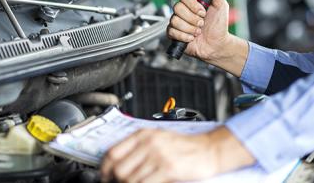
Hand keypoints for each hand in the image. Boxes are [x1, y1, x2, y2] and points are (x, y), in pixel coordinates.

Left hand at [100, 127, 254, 182]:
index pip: (112, 152)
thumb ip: (138, 147)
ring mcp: (158, 156)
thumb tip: (117, 162)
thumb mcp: (158, 138)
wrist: (209, 149)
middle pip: (119, 169)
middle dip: (116, 181)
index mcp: (143, 134)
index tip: (104, 177)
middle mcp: (148, 143)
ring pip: (130, 179)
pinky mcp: (168, 169)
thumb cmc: (184, 145)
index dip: (104, 169)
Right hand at [167, 0, 248, 76]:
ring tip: (197, 32)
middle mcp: (183, 11)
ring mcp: (177, 22)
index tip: (203, 12)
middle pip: (177, 7)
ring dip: (189, 28)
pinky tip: (191, 38)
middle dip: (192, 18)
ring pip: (174, 20)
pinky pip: (171, 31)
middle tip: (201, 24)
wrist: (217, 45)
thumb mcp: (221, 5)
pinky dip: (184, 36)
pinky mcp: (174, 34)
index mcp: (192, 3)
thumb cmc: (219, 26)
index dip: (193, 5)